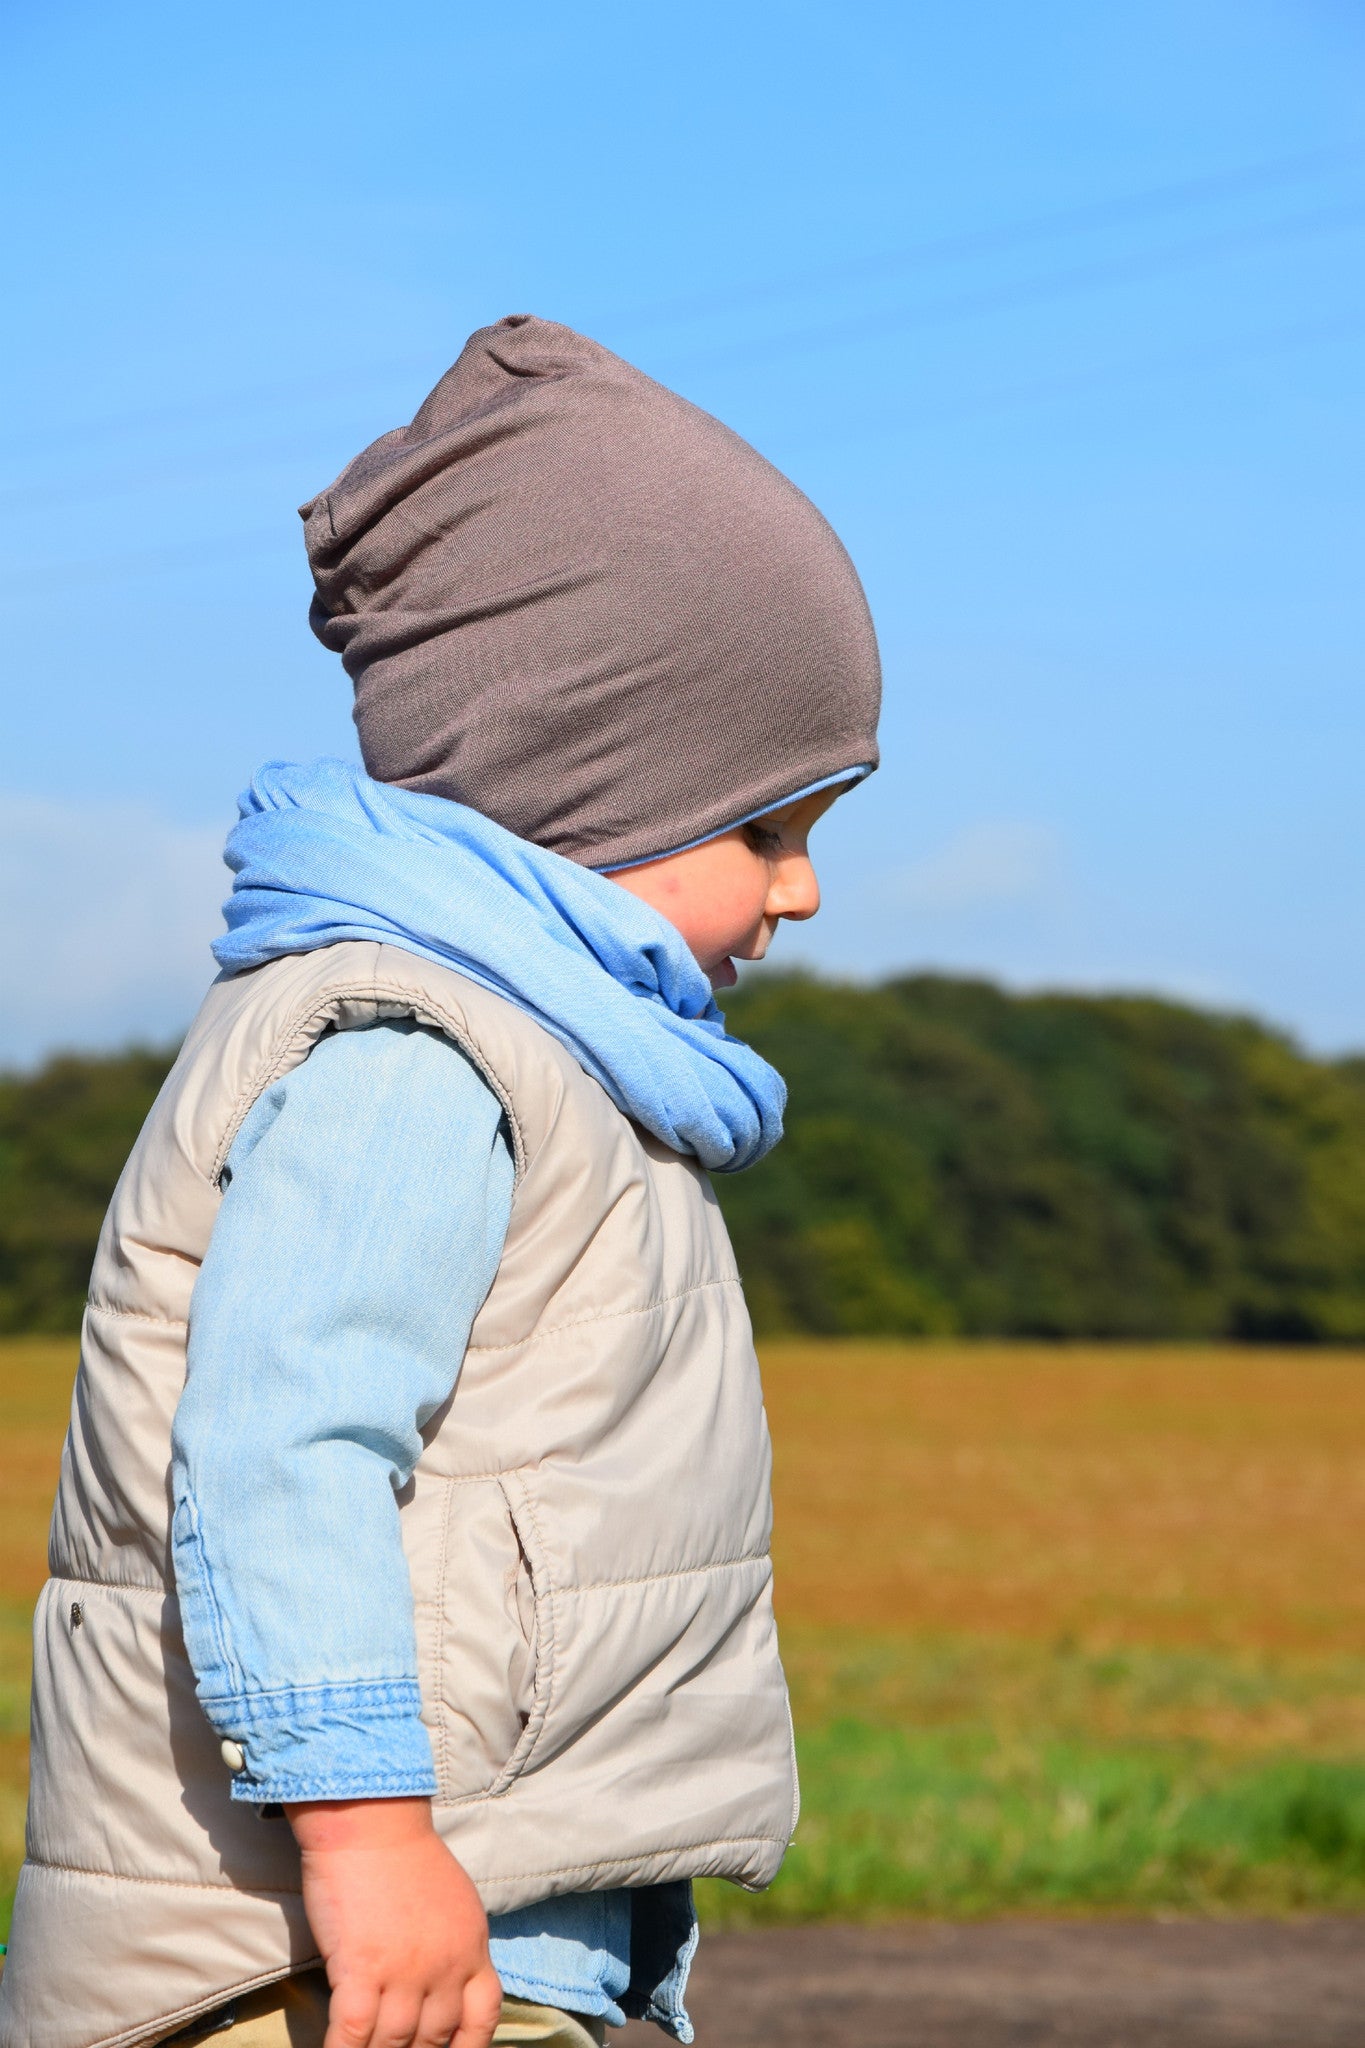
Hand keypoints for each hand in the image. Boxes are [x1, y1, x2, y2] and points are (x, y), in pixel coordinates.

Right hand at [287, 1797, 502, 2047]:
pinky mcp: (362, 1970)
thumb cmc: (405, 1855)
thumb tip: (443, 1984)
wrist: (370, 1822)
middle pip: (433, 2038)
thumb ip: (453, 1944)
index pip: (483, 2017)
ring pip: (393, 2044)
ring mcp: (404, 1972)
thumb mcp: (454, 1900)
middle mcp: (445, 1967)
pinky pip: (353, 2034)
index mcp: (472, 1946)